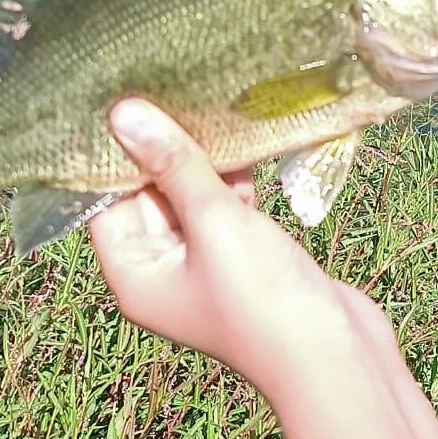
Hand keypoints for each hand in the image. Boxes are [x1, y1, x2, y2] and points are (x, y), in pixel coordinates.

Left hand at [89, 100, 396, 398]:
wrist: (333, 355)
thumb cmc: (262, 297)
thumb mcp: (214, 222)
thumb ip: (173, 165)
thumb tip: (123, 113)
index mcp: (134, 274)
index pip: (104, 202)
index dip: (111, 153)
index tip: (119, 94)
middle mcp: (160, 272)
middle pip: (145, 196)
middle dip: (160, 147)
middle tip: (165, 82)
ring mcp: (203, 266)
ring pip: (189, 197)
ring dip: (201, 158)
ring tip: (205, 97)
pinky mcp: (241, 258)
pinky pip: (224, 208)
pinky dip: (233, 178)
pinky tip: (245, 134)